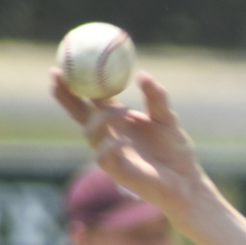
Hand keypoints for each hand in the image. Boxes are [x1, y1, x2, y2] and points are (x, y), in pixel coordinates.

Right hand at [50, 68, 211, 225]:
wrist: (187, 181)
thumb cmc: (175, 150)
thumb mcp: (167, 118)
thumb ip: (156, 97)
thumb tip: (143, 75)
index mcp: (117, 119)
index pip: (90, 99)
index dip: (75, 83)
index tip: (63, 63)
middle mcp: (108, 134)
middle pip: (78, 113)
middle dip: (65, 95)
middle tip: (58, 76)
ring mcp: (110, 153)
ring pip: (90, 133)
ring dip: (101, 118)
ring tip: (124, 110)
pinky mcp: (117, 172)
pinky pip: (103, 157)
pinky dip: (110, 146)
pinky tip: (125, 140)